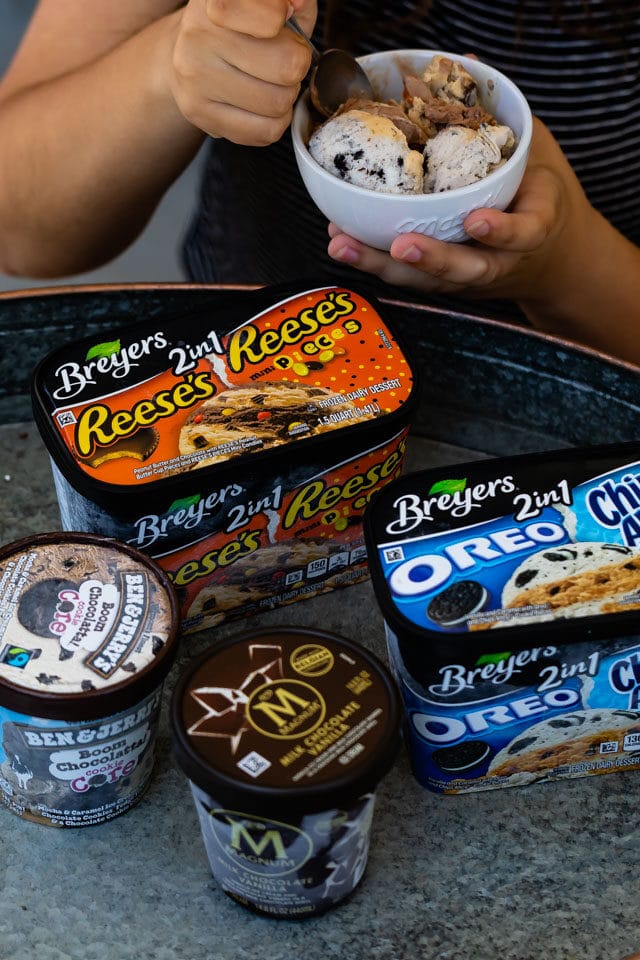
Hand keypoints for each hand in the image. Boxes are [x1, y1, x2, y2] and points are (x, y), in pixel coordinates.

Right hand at [168, 0, 316, 143]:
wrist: (186, 53)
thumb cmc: (241, 27)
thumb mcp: (269, 2)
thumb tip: (298, 3)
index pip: (273, 17)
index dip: (290, 27)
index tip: (281, 23)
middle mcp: (198, 32)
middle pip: (287, 67)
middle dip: (295, 68)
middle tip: (281, 62)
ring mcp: (195, 75)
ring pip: (277, 103)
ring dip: (285, 97)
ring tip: (269, 83)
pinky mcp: (198, 111)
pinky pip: (265, 131)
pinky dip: (274, 122)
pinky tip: (260, 107)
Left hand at [327, 117, 596, 311]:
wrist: (546, 252)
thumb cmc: (535, 194)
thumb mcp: (534, 151)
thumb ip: (502, 116)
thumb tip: (462, 61)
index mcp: (531, 228)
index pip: (522, 234)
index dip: (501, 231)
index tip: (476, 221)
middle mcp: (498, 261)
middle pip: (466, 270)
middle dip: (432, 260)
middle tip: (401, 247)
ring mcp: (465, 277)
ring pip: (427, 280)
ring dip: (382, 265)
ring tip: (344, 245)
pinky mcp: (439, 280)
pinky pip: (407, 277)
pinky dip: (373, 261)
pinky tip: (342, 242)